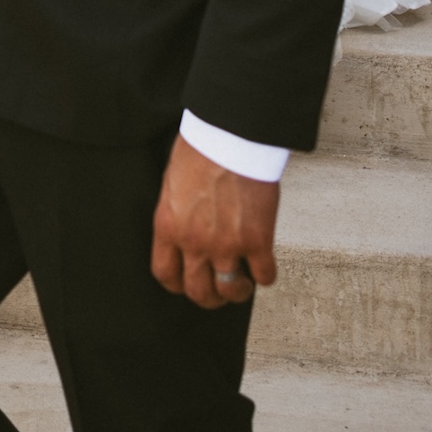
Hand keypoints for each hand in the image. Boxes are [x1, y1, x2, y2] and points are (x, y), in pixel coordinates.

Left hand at [150, 133, 278, 310]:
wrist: (230, 135)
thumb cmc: (201, 150)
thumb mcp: (173, 186)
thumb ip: (177, 216)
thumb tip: (185, 234)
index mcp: (168, 226)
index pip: (165, 274)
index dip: (178, 285)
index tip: (188, 283)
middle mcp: (194, 242)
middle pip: (198, 291)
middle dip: (210, 297)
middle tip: (219, 290)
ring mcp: (227, 244)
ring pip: (230, 290)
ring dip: (237, 291)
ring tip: (242, 282)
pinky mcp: (257, 240)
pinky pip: (264, 275)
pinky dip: (265, 275)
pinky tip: (264, 266)